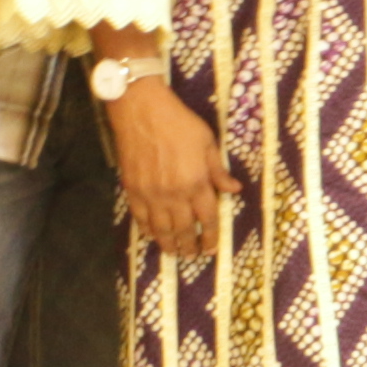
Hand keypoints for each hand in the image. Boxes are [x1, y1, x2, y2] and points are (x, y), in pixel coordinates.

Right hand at [111, 71, 230, 262]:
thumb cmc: (178, 122)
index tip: (211, 249)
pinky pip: (140, 219)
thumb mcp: (207, 142)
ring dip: (168, 245)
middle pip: (183, 230)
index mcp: (196, 182)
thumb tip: (234, 190)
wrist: (141, 110)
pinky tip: (152, 235)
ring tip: (174, 253)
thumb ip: (218, 170)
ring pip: (160, 230)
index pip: (207, 219)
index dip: (210, 237)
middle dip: (190, 246)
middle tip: (192, 255)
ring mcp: (151, 194)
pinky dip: (147, 231)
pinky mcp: (132, 190)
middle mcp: (174, 194)